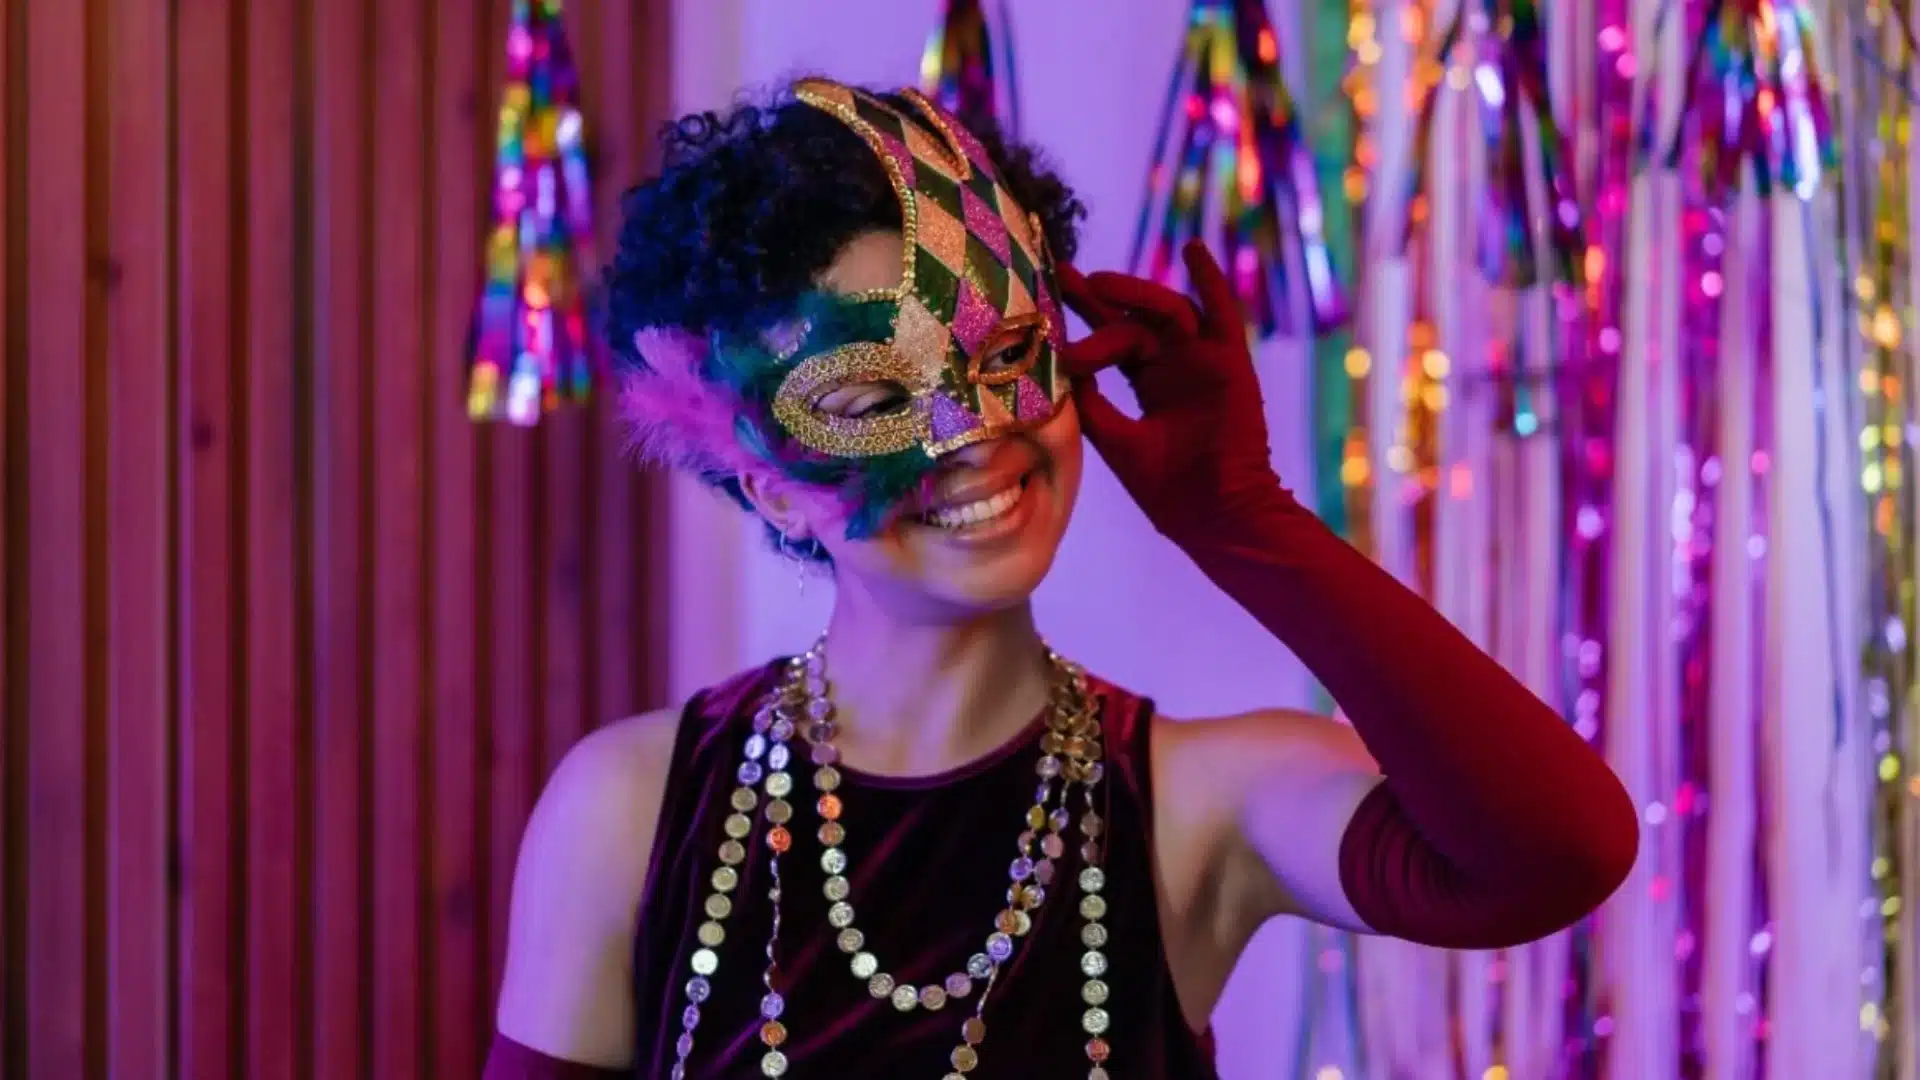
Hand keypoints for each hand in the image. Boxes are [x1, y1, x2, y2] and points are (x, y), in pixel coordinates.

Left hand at [1058, 241, 1283, 541]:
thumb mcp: (1114, 440)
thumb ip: (1091, 403)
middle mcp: (1174, 365)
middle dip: (1098, 297)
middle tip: (1063, 276)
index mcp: (1148, 383)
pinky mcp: (1230, 363)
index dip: (1083, 315)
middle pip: (1134, 318)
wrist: (1214, 514)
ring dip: (1134, 294)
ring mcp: (1202, 361)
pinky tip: (1193, 250)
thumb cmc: (1166, 489)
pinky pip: (1223, 314)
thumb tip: (1057, 367)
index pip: (1110, 338)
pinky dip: (1211, 280)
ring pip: (1167, 312)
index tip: (1049, 292)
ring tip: (1098, 285)